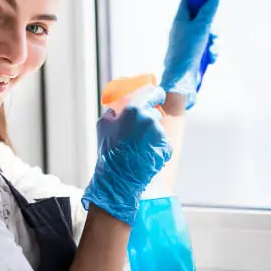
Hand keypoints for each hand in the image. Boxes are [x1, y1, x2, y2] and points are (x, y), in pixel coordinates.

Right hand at [81, 86, 172, 224]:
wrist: (118, 177)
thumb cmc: (109, 151)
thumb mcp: (104, 125)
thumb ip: (114, 111)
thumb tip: (120, 108)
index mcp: (135, 109)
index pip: (153, 93)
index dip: (155, 94)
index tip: (156, 96)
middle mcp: (150, 119)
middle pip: (155, 113)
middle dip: (148, 119)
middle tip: (137, 132)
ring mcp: (160, 134)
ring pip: (158, 129)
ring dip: (151, 135)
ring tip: (138, 147)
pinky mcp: (166, 148)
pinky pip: (163, 143)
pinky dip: (156, 147)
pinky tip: (145, 154)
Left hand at [160, 0, 220, 109]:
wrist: (181, 78)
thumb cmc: (188, 49)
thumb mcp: (201, 26)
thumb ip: (209, 11)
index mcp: (180, 20)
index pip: (187, 2)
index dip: (198, 0)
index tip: (210, 3)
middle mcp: (182, 30)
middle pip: (201, 20)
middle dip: (211, 27)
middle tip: (214, 33)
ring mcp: (187, 44)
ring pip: (206, 36)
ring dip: (213, 43)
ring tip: (212, 50)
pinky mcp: (192, 56)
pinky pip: (205, 50)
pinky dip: (210, 54)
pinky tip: (211, 59)